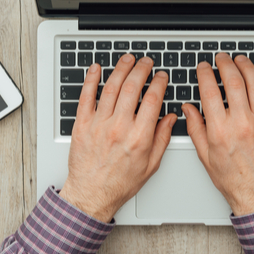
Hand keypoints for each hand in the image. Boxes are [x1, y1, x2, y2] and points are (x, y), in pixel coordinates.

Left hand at [59, 55, 176, 221]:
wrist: (92, 194)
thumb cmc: (120, 183)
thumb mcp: (151, 164)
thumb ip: (162, 138)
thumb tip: (171, 118)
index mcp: (139, 137)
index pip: (152, 100)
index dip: (159, 83)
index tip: (161, 76)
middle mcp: (119, 128)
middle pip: (132, 88)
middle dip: (142, 69)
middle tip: (146, 62)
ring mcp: (99, 124)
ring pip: (111, 88)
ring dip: (121, 69)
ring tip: (128, 59)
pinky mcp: (82, 125)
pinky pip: (85, 97)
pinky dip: (90, 80)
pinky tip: (96, 69)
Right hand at [183, 53, 253, 215]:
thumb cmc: (233, 179)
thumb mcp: (205, 156)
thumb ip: (195, 128)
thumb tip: (188, 108)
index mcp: (221, 131)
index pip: (210, 91)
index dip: (205, 74)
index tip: (203, 67)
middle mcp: (242, 124)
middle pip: (234, 81)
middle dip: (225, 64)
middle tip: (221, 58)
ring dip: (247, 67)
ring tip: (240, 60)